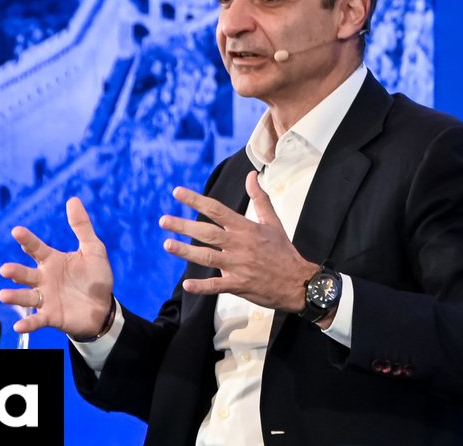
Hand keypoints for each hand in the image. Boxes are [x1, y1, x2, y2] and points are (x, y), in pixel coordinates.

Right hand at [0, 197, 113, 336]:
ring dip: (14, 296)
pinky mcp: (51, 316)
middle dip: (15, 272)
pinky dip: (27, 323)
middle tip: (6, 269)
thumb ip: (82, 227)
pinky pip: (37, 320)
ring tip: (3, 295)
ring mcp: (46, 298)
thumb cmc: (95, 277)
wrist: (104, 307)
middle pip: (26, 274)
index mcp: (52, 261)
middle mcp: (44, 279)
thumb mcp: (93, 250)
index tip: (16, 231)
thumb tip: (73, 199)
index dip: (27, 240)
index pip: (36, 248)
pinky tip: (18, 326)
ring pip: (26, 296)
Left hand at [159, 171, 316, 311]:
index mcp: (246, 228)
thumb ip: (260, 198)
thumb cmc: (284, 251)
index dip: (196, 200)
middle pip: (207, 232)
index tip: (177, 192)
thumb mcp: (273, 222)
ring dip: (186, 251)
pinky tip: (186, 285)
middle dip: (183, 225)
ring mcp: (239, 266)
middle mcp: (240, 244)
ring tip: (167, 244)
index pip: (217, 210)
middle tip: (163, 220)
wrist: (299, 281)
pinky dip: (202, 286)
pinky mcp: (240, 285)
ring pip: (208, 257)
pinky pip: (217, 286)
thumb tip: (252, 175)